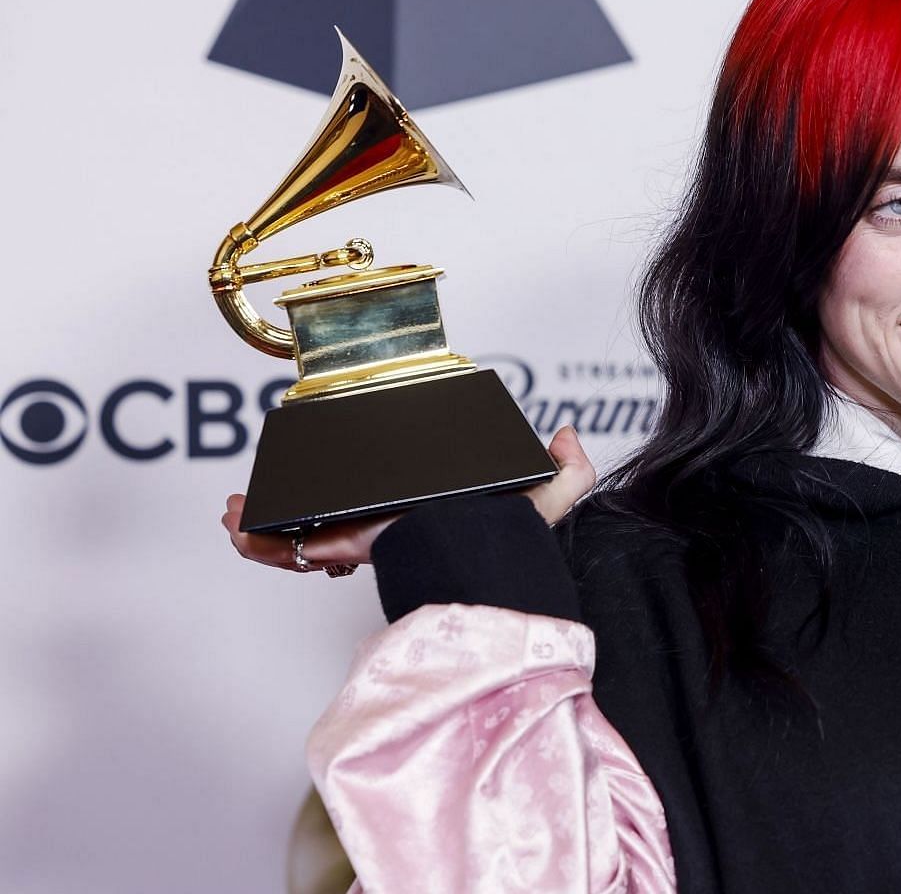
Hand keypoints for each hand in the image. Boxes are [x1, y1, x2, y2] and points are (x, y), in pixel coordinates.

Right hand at [223, 425, 597, 573]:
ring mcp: (363, 535)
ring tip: (235, 510)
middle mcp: (387, 524)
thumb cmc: (515, 542)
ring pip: (301, 534)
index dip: (345, 489)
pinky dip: (261, 540)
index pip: (376, 501)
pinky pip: (294, 549)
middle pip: (326, 517)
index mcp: (422, 511)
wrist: (484, 566)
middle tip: (262, 494)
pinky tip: (240, 526)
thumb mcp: (547, 500)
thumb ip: (567, 470)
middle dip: (289, 507)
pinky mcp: (348, 544)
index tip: (324, 469)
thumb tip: (567, 432)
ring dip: (263, 521)